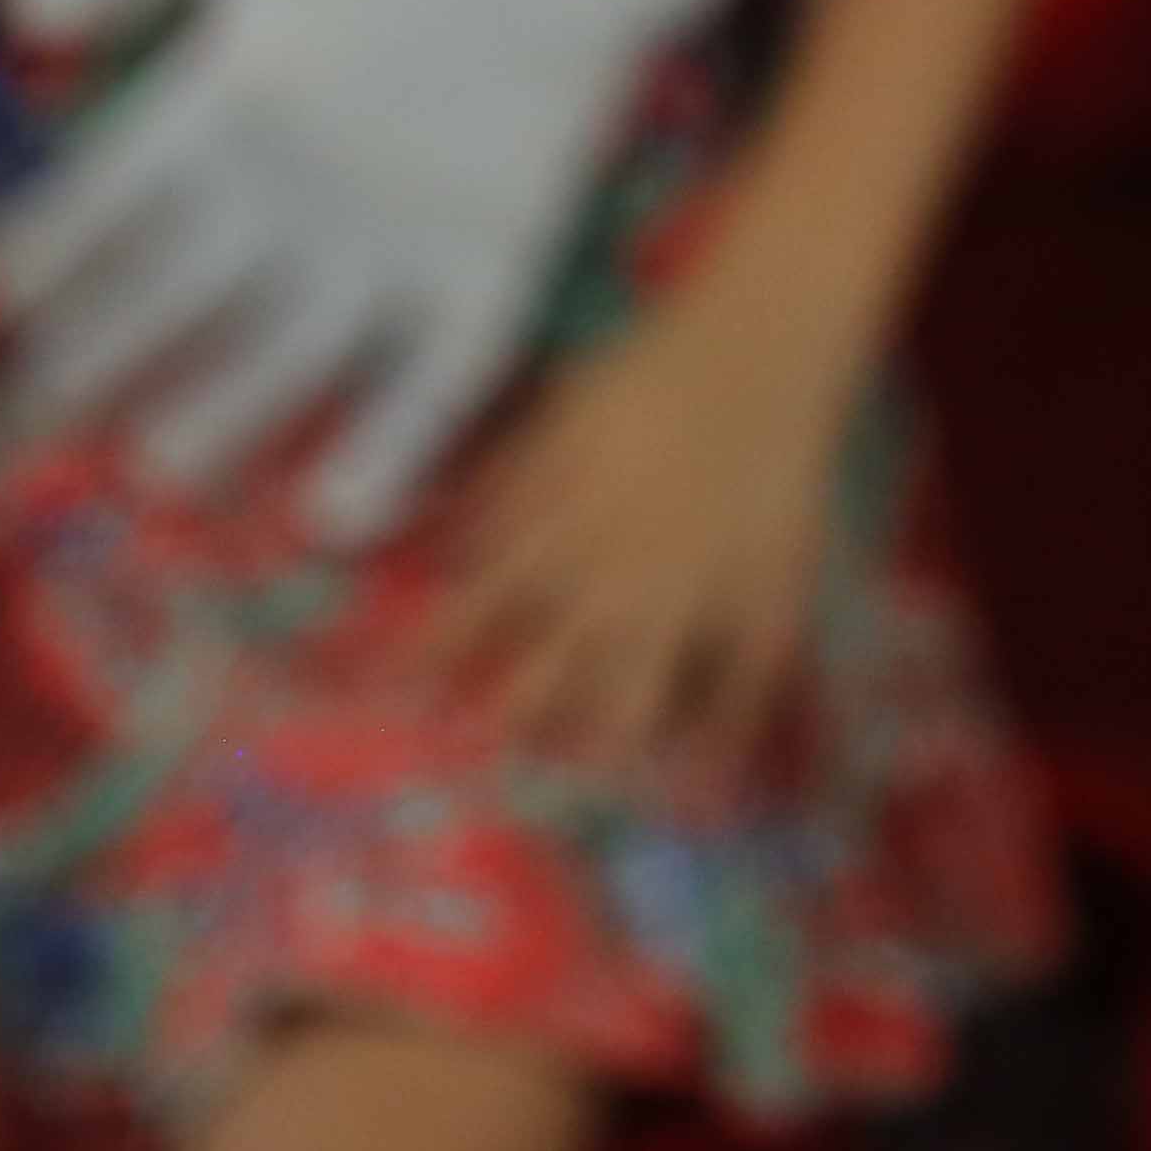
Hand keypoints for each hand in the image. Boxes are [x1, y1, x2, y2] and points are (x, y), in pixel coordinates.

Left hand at [0, 0, 759, 537]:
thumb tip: (15, 20)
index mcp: (233, 89)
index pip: (100, 206)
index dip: (34, 259)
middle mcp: (307, 187)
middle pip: (171, 298)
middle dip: (92, 356)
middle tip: (37, 404)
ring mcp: (407, 236)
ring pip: (283, 361)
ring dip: (208, 422)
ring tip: (154, 463)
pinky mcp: (497, 258)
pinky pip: (436, 387)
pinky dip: (387, 455)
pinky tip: (333, 512)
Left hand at [430, 286, 850, 797]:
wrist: (756, 354)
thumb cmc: (646, 376)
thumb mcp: (554, 423)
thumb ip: (507, 492)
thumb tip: (451, 545)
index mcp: (554, 537)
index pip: (472, 615)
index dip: (428, 660)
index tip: (391, 698)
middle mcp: (611, 586)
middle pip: (543, 680)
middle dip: (506, 723)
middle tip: (483, 753)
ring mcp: (688, 606)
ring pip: (631, 703)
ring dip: (597, 751)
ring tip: (582, 789)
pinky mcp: (759, 611)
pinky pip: (738, 697)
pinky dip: (719, 749)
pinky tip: (702, 796)